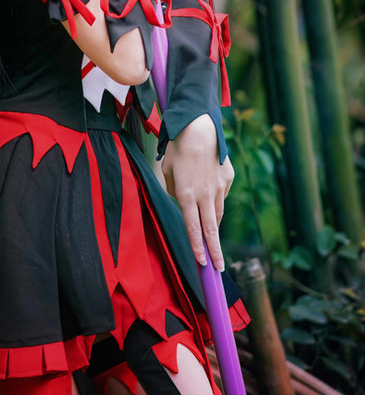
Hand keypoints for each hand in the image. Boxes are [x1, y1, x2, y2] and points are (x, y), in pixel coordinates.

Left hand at [161, 114, 233, 270]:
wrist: (199, 126)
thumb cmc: (178, 148)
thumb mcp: (167, 171)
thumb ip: (174, 191)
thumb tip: (184, 202)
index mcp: (187, 194)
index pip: (193, 228)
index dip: (198, 248)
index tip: (203, 263)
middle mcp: (205, 194)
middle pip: (211, 229)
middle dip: (215, 251)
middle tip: (218, 268)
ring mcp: (219, 186)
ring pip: (218, 212)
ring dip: (214, 226)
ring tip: (212, 238)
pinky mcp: (228, 178)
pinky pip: (222, 194)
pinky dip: (216, 198)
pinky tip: (209, 189)